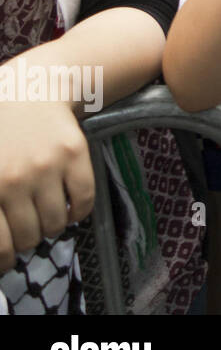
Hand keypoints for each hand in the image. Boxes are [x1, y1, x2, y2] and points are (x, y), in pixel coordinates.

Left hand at [0, 97, 94, 272]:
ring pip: (55, 224)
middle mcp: (13, 179)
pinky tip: (68, 205)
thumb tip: (1, 246)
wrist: (30, 89)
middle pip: (27, 237)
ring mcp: (46, 166)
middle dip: (28, 238)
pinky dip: (78, 212)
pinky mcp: (75, 154)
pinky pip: (84, 202)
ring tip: (46, 214)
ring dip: (52, 226)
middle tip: (27, 229)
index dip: (3, 260)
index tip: (7, 261)